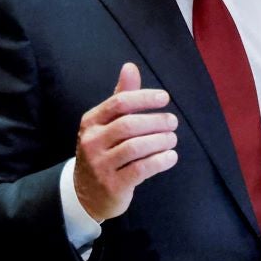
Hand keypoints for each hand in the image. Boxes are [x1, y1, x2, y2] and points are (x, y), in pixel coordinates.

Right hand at [73, 62, 178, 221]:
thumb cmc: (104, 151)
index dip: (144, 98)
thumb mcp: (107, 124)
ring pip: (135, 147)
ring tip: (172, 139)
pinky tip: (171, 157)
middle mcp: (91, 142)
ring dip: (160, 141)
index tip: (165, 98)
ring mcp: (100, 165)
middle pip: (129, 125)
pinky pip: (140, 169)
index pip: (119, 103)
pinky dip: (160, 161)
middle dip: (156, 121)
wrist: (87, 194)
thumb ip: (121, 97)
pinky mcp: (112, 185)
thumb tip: (130, 66)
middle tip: (173, 122)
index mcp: (91, 122)